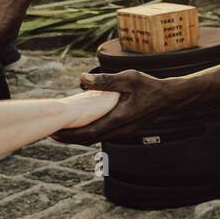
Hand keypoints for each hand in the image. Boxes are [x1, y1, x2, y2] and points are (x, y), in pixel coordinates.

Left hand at [51, 70, 171, 143]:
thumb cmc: (150, 86)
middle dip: (69, 138)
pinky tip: (82, 125)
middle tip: (50, 133)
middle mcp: (120, 130)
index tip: (52, 132)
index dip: (69, 135)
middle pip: (89, 140)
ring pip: (96, 138)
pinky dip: (90, 133)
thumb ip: (105, 80)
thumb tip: (82, 79)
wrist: (169, 98)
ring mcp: (123, 132)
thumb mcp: (129, 78)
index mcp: (119, 119)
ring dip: (79, 136)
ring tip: (62, 130)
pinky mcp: (125, 130)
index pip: (88, 133)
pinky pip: (103, 135)